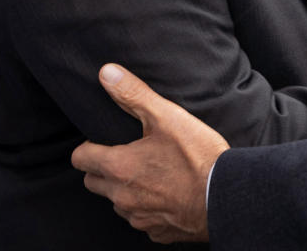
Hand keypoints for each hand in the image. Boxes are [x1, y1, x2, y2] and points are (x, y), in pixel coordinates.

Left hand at [71, 63, 228, 244]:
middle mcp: (121, 196)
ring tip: (152, 172)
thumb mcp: (167, 116)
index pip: (80, 158)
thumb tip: (106, 73)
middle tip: (130, 153)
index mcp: (119, 167)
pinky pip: (141, 219)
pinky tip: (169, 193)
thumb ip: (134, 95)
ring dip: (126, 188)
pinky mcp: (156, 231)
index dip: (89, 146)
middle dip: (103, 168)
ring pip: (117, 202)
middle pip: (93, 182)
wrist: (226, 195)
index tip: (105, 140)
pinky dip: (148, 207)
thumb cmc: (198, 156)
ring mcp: (138, 217)